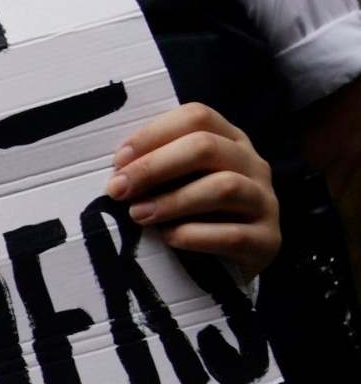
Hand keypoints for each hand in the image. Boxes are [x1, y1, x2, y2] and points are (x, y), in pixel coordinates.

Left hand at [108, 102, 280, 281]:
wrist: (230, 266)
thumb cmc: (192, 216)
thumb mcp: (175, 184)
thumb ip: (155, 168)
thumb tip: (116, 171)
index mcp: (229, 141)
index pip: (197, 117)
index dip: (153, 134)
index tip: (118, 161)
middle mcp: (253, 165)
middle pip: (207, 147)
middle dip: (154, 167)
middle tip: (119, 190)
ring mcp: (266, 201)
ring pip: (224, 187)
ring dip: (173, 201)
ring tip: (139, 215)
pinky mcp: (267, 241)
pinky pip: (233, 234)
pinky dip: (194, 235)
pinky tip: (168, 239)